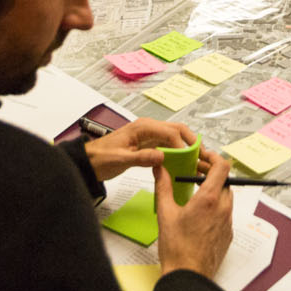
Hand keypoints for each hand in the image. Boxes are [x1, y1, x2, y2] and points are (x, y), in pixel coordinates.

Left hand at [82, 118, 200, 182]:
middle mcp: (148, 128)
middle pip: (176, 130)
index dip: (182, 144)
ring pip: (173, 137)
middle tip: (202, 155)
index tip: (190, 158)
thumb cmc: (101, 159)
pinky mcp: (147, 145)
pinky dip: (176, 153)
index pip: (170, 132)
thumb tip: (162, 157)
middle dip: (190, 141)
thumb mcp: (120, 160)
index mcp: (143, 128)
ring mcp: (148, 136)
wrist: (88, 162)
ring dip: (185, 147)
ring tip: (195, 160)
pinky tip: (181, 163)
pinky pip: (166, 146)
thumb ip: (141, 158)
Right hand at [155, 154, 233, 277]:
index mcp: (209, 199)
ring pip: (226, 197)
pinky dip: (216, 206)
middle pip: (224, 180)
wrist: (188, 277)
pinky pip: (226, 213)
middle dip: (211, 173)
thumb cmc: (177, 248)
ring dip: (214, 190)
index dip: (213, 157)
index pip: (222, 167)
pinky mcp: (228, 234)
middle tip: (195, 173)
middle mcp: (223, 209)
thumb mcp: (165, 213)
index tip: (202, 157)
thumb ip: (163, 186)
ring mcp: (228, 222)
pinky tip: (200, 213)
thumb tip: (159, 168)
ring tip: (196, 192)